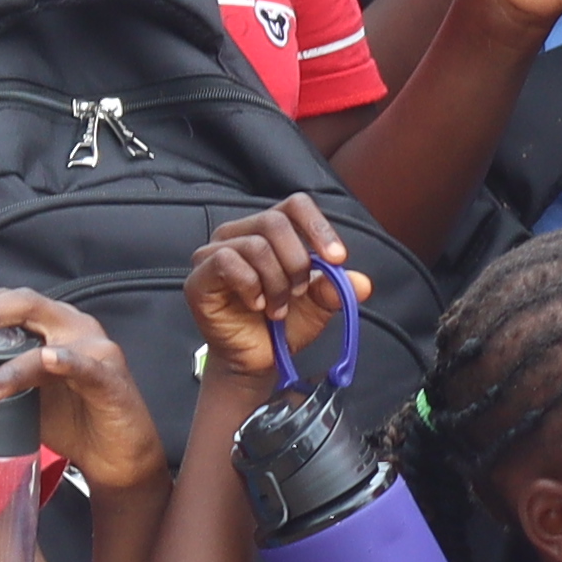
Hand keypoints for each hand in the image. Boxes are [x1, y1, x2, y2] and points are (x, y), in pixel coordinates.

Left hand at [0, 288, 170, 497]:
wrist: (115, 456)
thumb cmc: (72, 418)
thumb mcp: (24, 392)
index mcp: (52, 325)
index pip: (9, 301)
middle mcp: (74, 327)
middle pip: (26, 304)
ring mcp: (96, 351)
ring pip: (46, 345)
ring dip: (10, 365)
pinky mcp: (111, 380)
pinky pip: (86, 367)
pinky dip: (67, 361)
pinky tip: (49, 359)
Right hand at [186, 192, 363, 386]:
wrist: (260, 357)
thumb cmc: (285, 322)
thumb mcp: (320, 303)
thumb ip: (338, 287)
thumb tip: (362, 283)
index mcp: (269, 230)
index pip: (295, 204)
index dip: (318, 226)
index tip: (337, 258)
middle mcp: (239, 233)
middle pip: (275, 222)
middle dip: (297, 262)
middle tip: (300, 292)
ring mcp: (214, 252)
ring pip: (255, 246)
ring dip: (276, 283)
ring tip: (278, 308)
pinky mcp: (199, 277)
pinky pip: (227, 262)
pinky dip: (251, 286)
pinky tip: (256, 305)